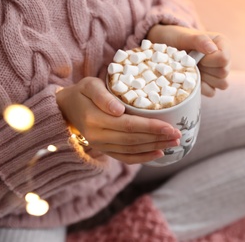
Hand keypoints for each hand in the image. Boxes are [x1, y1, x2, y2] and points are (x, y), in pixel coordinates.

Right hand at [56, 77, 180, 163]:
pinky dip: (143, 158)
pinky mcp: (104, 150)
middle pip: (134, 140)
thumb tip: (119, 111)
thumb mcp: (90, 86)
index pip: (129, 125)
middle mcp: (98, 136)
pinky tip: (159, 154)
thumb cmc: (83, 92)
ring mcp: (101, 146)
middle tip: (178, 135)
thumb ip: (103, 97)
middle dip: (158, 138)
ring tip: (174, 143)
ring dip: (155, 148)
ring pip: (132, 150)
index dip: (151, 127)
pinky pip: (125, 157)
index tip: (170, 126)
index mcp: (95, 119)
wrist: (66, 108)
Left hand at [147, 25, 230, 96]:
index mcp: (222, 44)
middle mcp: (223, 58)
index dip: (209, 60)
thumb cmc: (176, 38)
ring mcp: (218, 72)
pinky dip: (200, 88)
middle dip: (206, 69)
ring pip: (221, 84)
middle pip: (223, 73)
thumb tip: (212, 49)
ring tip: (192, 69)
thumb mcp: (185, 36)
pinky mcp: (211, 84)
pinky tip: (191, 79)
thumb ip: (200, 40)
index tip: (195, 54)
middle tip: (192, 62)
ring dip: (204, 79)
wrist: (166, 46)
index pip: (224, 59)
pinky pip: (212, 92)